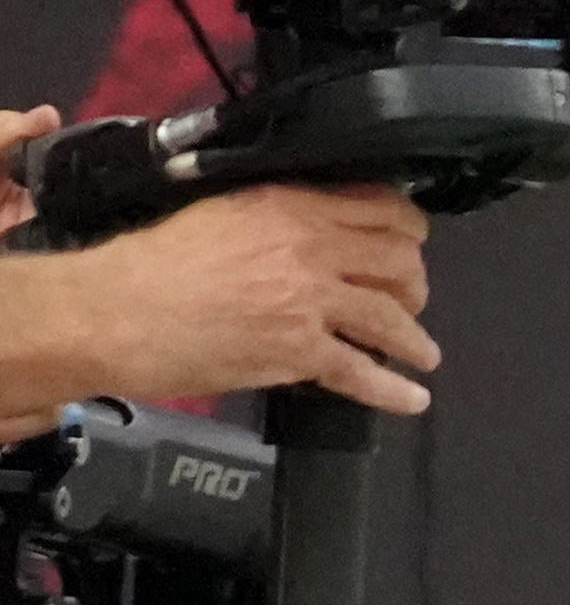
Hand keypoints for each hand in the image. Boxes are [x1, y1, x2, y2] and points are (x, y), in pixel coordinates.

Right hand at [0, 169, 439, 417]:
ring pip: (390, 318)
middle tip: (408, 302)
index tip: (409, 245)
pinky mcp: (298, 350)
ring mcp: (308, 301)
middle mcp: (309, 248)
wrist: (111, 312)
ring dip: (414, 338)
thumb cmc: (150, 263)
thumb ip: (273, 214)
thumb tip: (306, 223)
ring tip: (422, 352)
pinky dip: (394, 391)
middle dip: (413, 285)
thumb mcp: (219, 212)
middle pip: (398, 263)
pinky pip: (363, 373)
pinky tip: (412, 399)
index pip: (380, 208)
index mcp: (289, 205)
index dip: (407, 231)